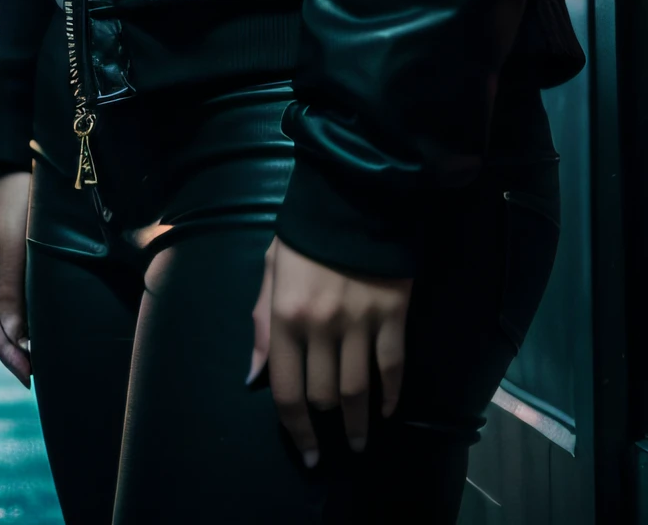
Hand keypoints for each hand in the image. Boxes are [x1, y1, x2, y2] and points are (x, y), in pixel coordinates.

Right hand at [0, 171, 32, 387]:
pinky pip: (12, 296)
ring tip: (38, 361)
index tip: (26, 376)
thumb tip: (15, 336)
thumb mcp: (18, 245)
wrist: (26, 163)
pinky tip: (37, 328)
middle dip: (10, 351)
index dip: (5, 352)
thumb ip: (13, 290)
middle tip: (33, 378)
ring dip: (17, 337)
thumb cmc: (22, 200)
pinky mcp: (10, 256)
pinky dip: (23, 317)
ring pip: (2, 311)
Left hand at [248, 237, 410, 464]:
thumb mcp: (272, 269)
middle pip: (325, 395)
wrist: (352, 193)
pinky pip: (393, 366)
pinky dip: (391, 394)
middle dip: (327, 423)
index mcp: (286, 316)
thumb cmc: (305, 233)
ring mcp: (360, 322)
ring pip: (359, 389)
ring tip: (360, 440)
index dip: (296, 430)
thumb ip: (263, 323)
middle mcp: (321, 326)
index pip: (288, 391)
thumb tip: (255, 375)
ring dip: (360, 423)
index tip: (307, 454)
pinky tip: (387, 409)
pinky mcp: (392, 313)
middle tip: (333, 440)